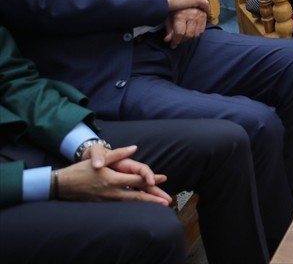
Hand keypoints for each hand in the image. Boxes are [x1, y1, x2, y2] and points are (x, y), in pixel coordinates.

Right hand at [55, 146, 170, 204]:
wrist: (61, 185)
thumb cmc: (80, 170)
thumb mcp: (99, 159)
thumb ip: (118, 154)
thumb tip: (134, 148)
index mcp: (112, 179)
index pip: (136, 179)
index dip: (151, 179)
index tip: (163, 178)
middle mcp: (111, 192)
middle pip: (136, 196)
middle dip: (152, 198)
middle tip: (167, 201)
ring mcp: (106, 200)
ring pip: (130, 203)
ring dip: (145, 205)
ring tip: (158, 207)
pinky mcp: (102, 205)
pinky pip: (120, 207)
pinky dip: (132, 207)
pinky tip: (139, 208)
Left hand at [163, 6, 206, 46]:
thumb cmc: (173, 7)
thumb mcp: (168, 17)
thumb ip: (169, 29)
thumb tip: (167, 40)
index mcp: (181, 15)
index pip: (180, 33)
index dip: (176, 41)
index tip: (173, 45)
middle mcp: (191, 15)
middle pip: (189, 34)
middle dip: (182, 41)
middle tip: (178, 41)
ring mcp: (199, 15)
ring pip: (196, 34)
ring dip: (189, 38)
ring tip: (183, 37)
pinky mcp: (204, 15)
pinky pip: (202, 30)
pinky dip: (196, 34)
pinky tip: (190, 32)